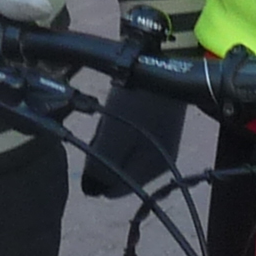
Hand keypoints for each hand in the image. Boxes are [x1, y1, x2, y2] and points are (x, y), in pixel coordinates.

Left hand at [81, 80, 190, 198]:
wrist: (162, 65)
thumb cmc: (136, 100)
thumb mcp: (112, 137)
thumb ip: (101, 168)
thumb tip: (91, 190)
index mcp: (151, 171)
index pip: (113, 190)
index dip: (97, 172)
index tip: (97, 145)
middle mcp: (160, 165)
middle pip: (118, 173)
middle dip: (105, 155)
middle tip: (104, 129)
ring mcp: (163, 146)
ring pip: (124, 157)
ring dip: (111, 142)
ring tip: (112, 117)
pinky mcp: (161, 130)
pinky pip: (132, 142)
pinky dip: (121, 132)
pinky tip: (121, 112)